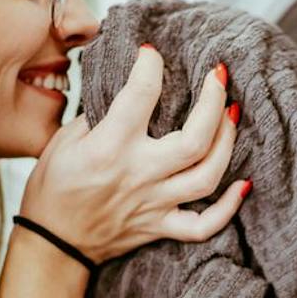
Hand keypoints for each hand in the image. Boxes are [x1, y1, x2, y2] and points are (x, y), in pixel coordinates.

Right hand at [19, 45, 249, 263]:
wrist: (53, 244)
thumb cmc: (53, 189)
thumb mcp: (63, 142)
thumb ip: (98, 116)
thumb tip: (129, 92)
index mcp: (109, 148)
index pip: (141, 95)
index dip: (151, 66)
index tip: (152, 53)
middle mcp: (138, 175)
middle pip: (195, 139)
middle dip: (213, 100)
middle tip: (218, 75)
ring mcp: (154, 203)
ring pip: (207, 176)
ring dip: (227, 142)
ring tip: (232, 114)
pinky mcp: (160, 227)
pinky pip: (204, 226)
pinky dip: (228, 208)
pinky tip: (242, 185)